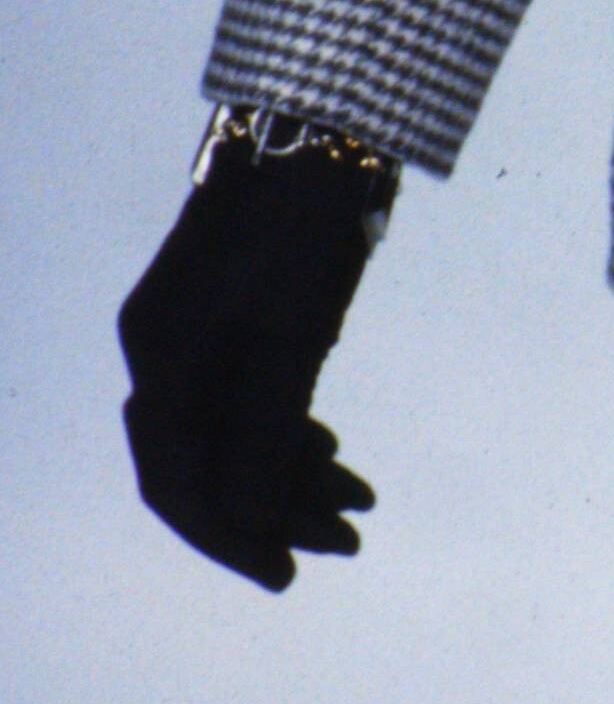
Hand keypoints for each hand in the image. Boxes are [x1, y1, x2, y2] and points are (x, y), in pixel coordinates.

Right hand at [119, 123, 389, 591]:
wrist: (320, 129)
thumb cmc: (304, 230)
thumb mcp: (290, 342)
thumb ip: (261, 437)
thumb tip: (240, 521)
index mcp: (161, 359)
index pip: (176, 482)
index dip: (229, 537)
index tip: (288, 575)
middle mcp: (162, 349)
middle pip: (206, 462)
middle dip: (276, 509)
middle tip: (352, 540)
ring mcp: (192, 329)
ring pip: (231, 429)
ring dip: (291, 473)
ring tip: (362, 501)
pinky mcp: (227, 311)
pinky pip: (244, 394)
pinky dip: (288, 429)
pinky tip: (330, 452)